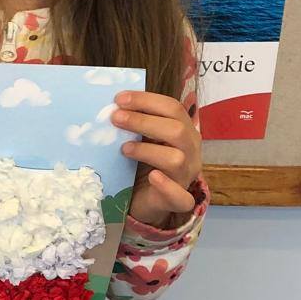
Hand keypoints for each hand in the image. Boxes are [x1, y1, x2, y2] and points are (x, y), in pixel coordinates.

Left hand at [112, 90, 201, 227]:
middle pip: (177, 130)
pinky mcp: (177, 201)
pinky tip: (153, 177)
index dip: (146, 101)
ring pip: (177, 158)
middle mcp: (189, 151)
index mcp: (183, 131)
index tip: (119, 98)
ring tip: (124, 148)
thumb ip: (135, 124)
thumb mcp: (141, 139)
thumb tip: (111, 106)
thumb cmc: (143, 163)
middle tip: (116, 118)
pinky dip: (167, 186)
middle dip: (143, 121)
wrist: (145, 199)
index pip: (172, 108)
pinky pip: (180, 197)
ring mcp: (185, 176)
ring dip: (148, 150)